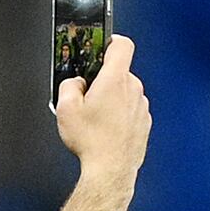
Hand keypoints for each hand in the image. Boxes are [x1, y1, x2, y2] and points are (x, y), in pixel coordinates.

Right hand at [53, 33, 150, 178]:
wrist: (111, 170)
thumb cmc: (93, 142)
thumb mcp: (65, 109)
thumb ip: (68, 85)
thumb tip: (74, 83)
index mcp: (115, 80)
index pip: (121, 44)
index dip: (111, 40)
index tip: (101, 45)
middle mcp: (133, 89)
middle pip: (120, 71)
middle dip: (103, 79)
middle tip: (88, 96)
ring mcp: (141, 106)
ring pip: (126, 92)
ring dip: (113, 98)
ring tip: (96, 118)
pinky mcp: (144, 121)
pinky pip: (131, 109)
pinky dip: (120, 114)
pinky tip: (107, 128)